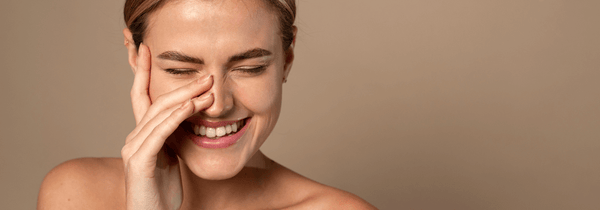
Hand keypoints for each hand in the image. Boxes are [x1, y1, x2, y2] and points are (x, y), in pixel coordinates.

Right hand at [121, 44, 213, 209]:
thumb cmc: (161, 193)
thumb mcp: (170, 159)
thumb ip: (173, 138)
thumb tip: (188, 118)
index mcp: (141, 136)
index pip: (141, 97)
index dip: (143, 73)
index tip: (148, 50)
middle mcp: (134, 138)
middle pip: (156, 102)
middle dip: (182, 86)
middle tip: (206, 75)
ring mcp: (134, 149)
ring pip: (159, 114)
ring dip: (185, 98)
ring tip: (207, 89)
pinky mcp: (140, 162)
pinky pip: (159, 133)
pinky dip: (176, 118)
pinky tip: (191, 108)